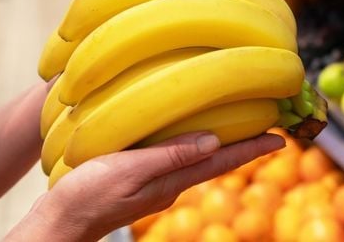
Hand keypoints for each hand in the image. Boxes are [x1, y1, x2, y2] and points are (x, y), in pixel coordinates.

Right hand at [6, 132, 284, 241]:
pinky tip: (188, 131)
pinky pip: (177, 156)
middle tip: (268, 127)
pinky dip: (192, 142)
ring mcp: (157, 182)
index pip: (221, 162)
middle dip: (244, 145)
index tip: (282, 139)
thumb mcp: (128, 172)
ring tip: (237, 124)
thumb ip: (169, 156)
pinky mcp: (141, 177)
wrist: (61, 220)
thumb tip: (213, 141)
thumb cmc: (88, 195)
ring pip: (198, 157)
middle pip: (216, 160)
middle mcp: (171, 183)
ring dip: (221, 142)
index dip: (252, 149)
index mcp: (172, 182)